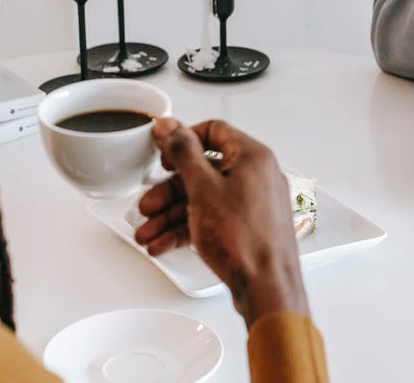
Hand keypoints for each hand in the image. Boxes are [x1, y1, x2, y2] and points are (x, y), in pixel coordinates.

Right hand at [134, 118, 308, 326]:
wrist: (266, 287)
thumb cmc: (245, 240)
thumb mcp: (203, 188)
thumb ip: (183, 153)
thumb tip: (169, 127)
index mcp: (252, 157)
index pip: (213, 131)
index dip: (183, 139)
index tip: (162, 153)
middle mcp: (256, 176)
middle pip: (203, 171)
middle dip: (169, 191)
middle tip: (148, 204)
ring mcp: (253, 203)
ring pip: (203, 199)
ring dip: (171, 215)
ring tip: (147, 231)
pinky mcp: (247, 227)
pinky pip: (212, 219)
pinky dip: (187, 229)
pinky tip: (163, 243)